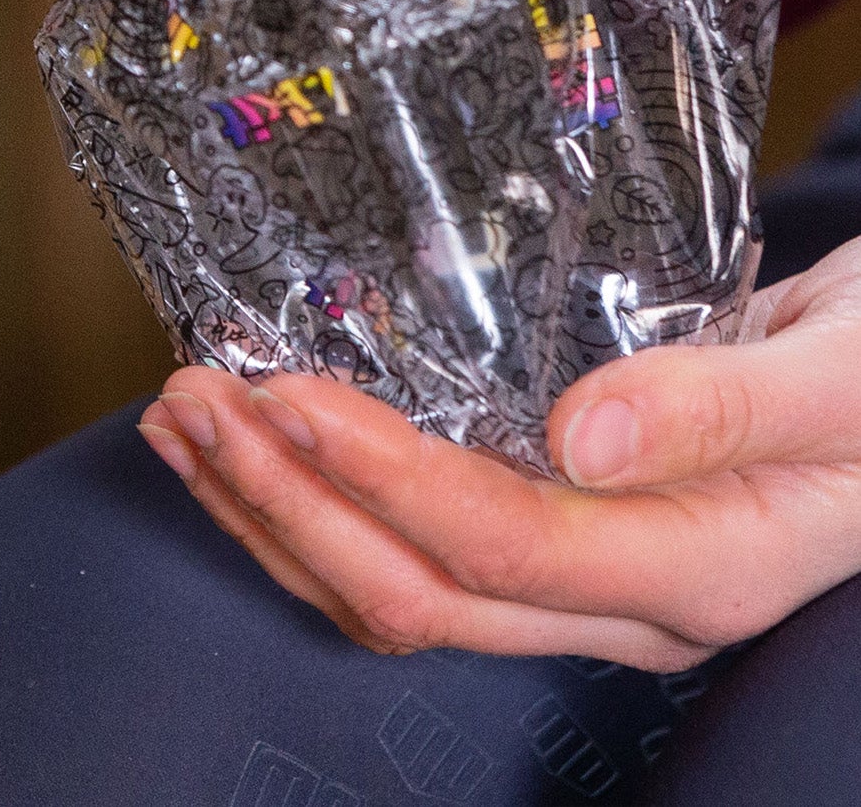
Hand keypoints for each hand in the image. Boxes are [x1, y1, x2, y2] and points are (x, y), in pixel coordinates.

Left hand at [138, 235, 860, 669]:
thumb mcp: (842, 379)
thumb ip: (720, 407)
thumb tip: (579, 434)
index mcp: (695, 572)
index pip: (505, 550)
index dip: (386, 481)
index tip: (289, 397)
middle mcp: (625, 599)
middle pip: (422, 589)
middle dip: (291, 503)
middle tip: (197, 402)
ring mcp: (588, 576)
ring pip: (401, 584)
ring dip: (279, 507)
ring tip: (183, 419)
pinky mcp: (562, 526)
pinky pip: (421, 542)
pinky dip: (322, 492)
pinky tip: (259, 432)